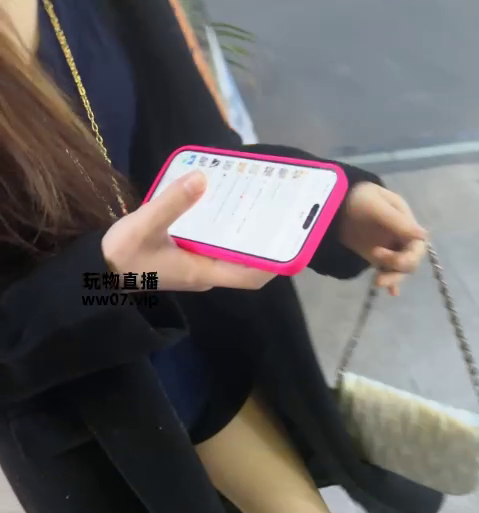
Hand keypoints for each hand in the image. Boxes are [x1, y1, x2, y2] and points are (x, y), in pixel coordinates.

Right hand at [101, 171, 274, 292]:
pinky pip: (213, 246)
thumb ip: (173, 202)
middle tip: (276, 210)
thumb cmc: (121, 255)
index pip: (249, 276)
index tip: (290, 241)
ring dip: (242, 234)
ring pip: (229, 253)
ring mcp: (195, 268)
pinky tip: (224, 205)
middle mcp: (204, 274)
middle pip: (244, 263)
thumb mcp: (144, 225)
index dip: (273, 263)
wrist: (96, 273)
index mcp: (201, 272)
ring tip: (256, 202)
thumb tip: (203, 179)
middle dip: (261, 241)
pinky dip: (223, 230)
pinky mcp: (185, 259)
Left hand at [339, 182, 426, 295]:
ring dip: (393, 277)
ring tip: (377, 282)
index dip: (410, 256)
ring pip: (399, 268)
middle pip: (410, 260)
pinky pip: (387, 270)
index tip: (393, 259)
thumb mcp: (378, 207)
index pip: (418, 245)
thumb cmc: (360, 199)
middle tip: (377, 260)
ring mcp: (390, 247)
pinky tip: (392, 292)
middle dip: (398, 267)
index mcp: (406, 222)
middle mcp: (401, 237)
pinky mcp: (377, 256)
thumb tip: (424, 236)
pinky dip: (390, 282)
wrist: (337, 203)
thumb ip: (399, 222)